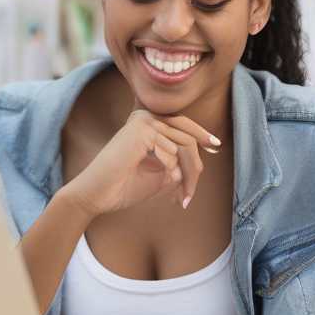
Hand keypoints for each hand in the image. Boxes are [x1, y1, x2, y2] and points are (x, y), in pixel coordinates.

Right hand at [65, 107, 219, 217]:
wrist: (97, 195)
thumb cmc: (124, 186)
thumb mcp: (159, 174)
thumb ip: (177, 164)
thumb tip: (199, 162)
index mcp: (147, 124)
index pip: (183, 128)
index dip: (202, 136)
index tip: (216, 147)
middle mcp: (145, 117)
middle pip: (188, 137)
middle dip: (196, 167)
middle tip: (191, 193)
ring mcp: (143, 121)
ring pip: (185, 146)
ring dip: (188, 176)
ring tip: (182, 197)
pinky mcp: (141, 130)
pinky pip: (171, 154)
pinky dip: (169, 171)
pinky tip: (157, 180)